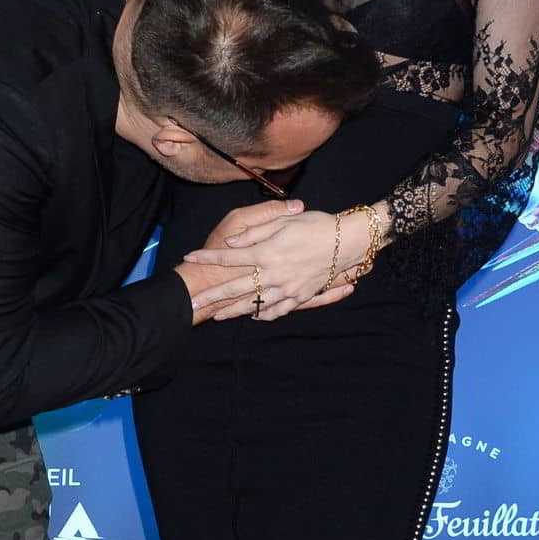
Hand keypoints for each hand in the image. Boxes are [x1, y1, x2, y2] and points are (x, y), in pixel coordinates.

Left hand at [184, 207, 378, 320]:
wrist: (348, 241)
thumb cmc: (316, 225)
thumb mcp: (284, 221)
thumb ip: (255, 232)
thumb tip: (232, 243)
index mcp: (267, 252)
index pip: (229, 256)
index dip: (208, 257)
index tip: (190, 257)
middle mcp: (274, 274)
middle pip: (235, 288)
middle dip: (212, 297)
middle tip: (193, 304)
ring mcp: (287, 288)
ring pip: (255, 304)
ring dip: (234, 311)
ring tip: (218, 317)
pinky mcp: (300, 296)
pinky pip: (279, 310)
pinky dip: (265, 315)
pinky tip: (255, 316)